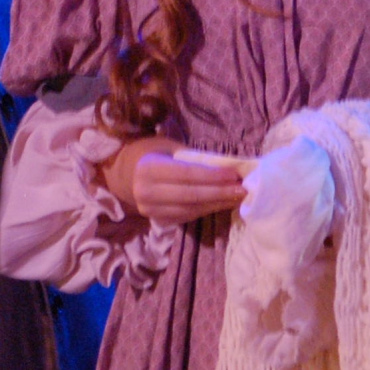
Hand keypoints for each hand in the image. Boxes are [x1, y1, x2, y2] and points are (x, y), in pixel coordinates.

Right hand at [103, 135, 246, 225]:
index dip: (212, 176)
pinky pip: (188, 217)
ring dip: (218, 204)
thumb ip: (193, 158)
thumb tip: (226, 166)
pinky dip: (208, 210)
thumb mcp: (169, 147)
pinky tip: (223, 204)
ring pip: (191, 210)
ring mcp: (151, 211)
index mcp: (148, 169)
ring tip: (238, 197)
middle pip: (191, 196)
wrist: (126, 174)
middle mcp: (146, 193)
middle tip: (243, 189)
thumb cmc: (152, 152)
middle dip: (220, 193)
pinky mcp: (159, 221)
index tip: (234, 174)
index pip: (187, 174)